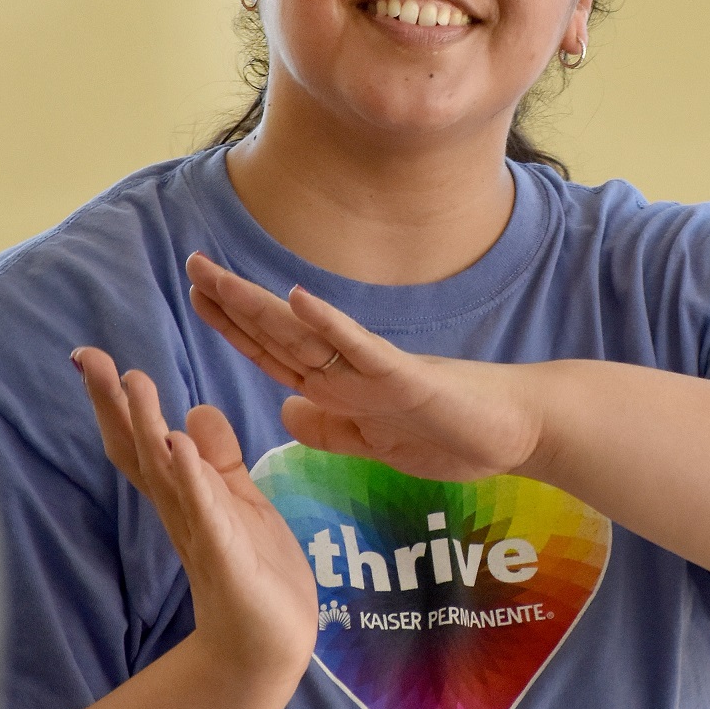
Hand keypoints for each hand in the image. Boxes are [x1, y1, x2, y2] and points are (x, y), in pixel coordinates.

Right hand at [72, 348, 318, 688]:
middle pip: (140, 450)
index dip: (117, 401)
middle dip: (116, 405)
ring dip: (149, 427)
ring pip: (167, 473)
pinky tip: (179, 444)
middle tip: (91, 358)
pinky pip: (205, 510)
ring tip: (135, 383)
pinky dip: (192, 476)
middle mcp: (182, 509)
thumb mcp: (239, 501)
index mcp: (184, 495)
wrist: (271, 642)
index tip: (92, 356)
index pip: (143, 440)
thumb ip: (219, 459)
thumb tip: (197, 409)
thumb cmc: (256, 573)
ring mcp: (201, 530)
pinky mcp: (226, 554)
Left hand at [184, 253, 544, 482]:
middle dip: (234, 303)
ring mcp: (376, 372)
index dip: (236, 327)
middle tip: (193, 264)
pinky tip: (296, 298)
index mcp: (342, 389)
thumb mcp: (375, 443)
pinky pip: (359, 349)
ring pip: (307, 335)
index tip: (199, 296)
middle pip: (280, 335)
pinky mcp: (406, 378)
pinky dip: (327, 323)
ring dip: (260, 306)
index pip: (276, 353)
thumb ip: (332, 428)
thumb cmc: (455, 433)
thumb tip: (285, 409)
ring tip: (220, 276)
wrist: (517, 431)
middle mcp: (351, 372)